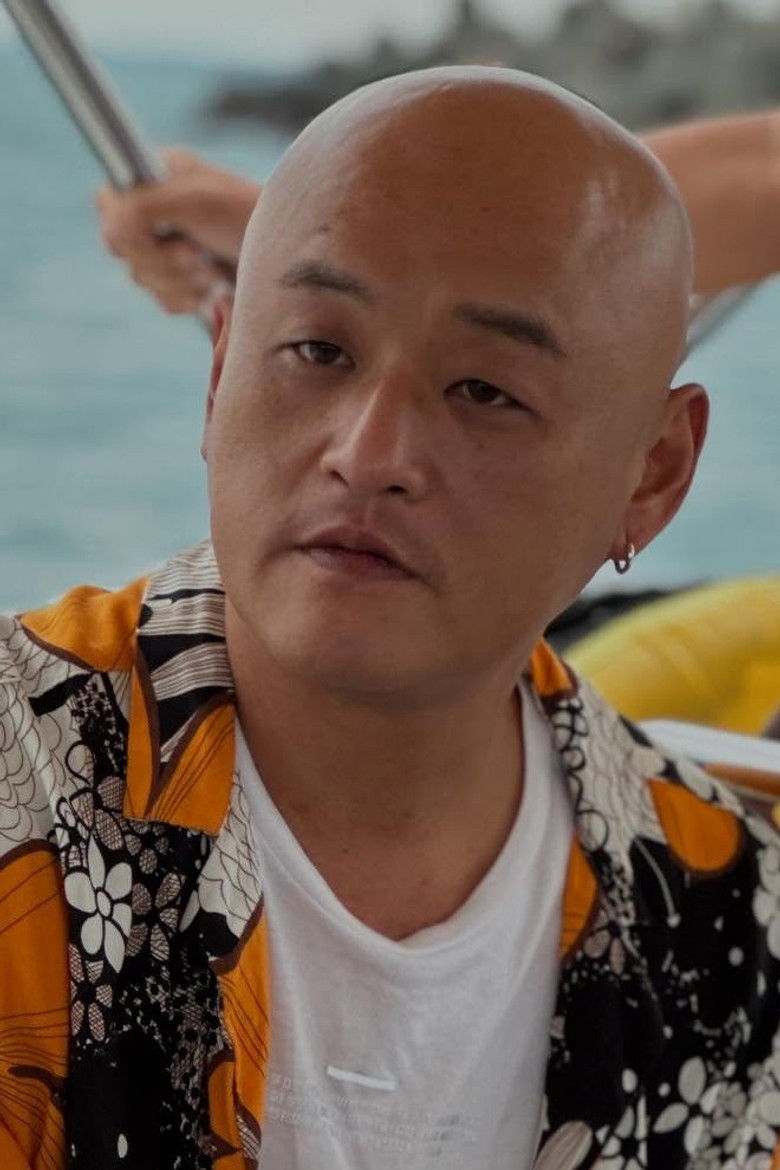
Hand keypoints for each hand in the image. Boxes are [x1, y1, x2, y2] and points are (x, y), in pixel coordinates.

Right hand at [95, 148, 260, 313]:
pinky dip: (189, 299)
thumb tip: (112, 231)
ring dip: (181, 281)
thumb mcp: (195, 200)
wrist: (288, 262)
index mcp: (154, 178)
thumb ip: (143, 207)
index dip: (126, 229)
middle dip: (163, 259)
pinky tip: (214, 287)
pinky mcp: (183, 282)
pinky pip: (164, 302)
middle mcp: (156, 211)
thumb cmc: (248, 218)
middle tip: (196, 252)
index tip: (159, 236)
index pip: (108, 205)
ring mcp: (167, 248)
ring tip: (211, 269)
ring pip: (142, 280)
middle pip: (122, 250)